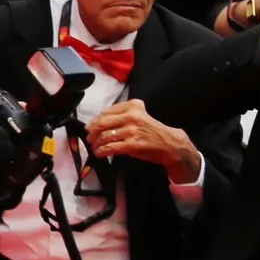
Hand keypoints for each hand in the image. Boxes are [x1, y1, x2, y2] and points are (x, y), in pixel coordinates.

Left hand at [86, 99, 200, 181]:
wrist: (169, 144)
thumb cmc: (152, 131)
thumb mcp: (139, 116)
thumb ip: (122, 115)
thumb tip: (98, 122)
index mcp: (133, 106)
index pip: (106, 112)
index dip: (95, 121)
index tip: (90, 128)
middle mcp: (132, 116)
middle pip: (102, 123)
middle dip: (92, 133)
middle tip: (90, 139)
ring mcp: (132, 130)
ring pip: (105, 136)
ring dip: (96, 144)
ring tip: (95, 147)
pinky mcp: (132, 144)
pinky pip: (111, 147)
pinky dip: (102, 151)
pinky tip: (100, 154)